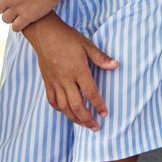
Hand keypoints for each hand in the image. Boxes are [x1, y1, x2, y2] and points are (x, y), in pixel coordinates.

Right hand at [24, 15, 117, 129]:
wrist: (44, 33)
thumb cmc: (67, 37)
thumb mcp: (87, 44)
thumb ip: (100, 58)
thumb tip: (116, 65)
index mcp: (78, 70)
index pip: (90, 93)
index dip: (98, 105)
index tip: (105, 114)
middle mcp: (66, 79)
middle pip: (77, 105)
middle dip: (87, 119)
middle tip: (95, 127)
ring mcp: (55, 82)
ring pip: (64, 107)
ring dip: (74, 118)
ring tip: (83, 124)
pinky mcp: (47, 82)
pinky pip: (52, 101)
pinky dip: (60, 109)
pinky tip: (67, 112)